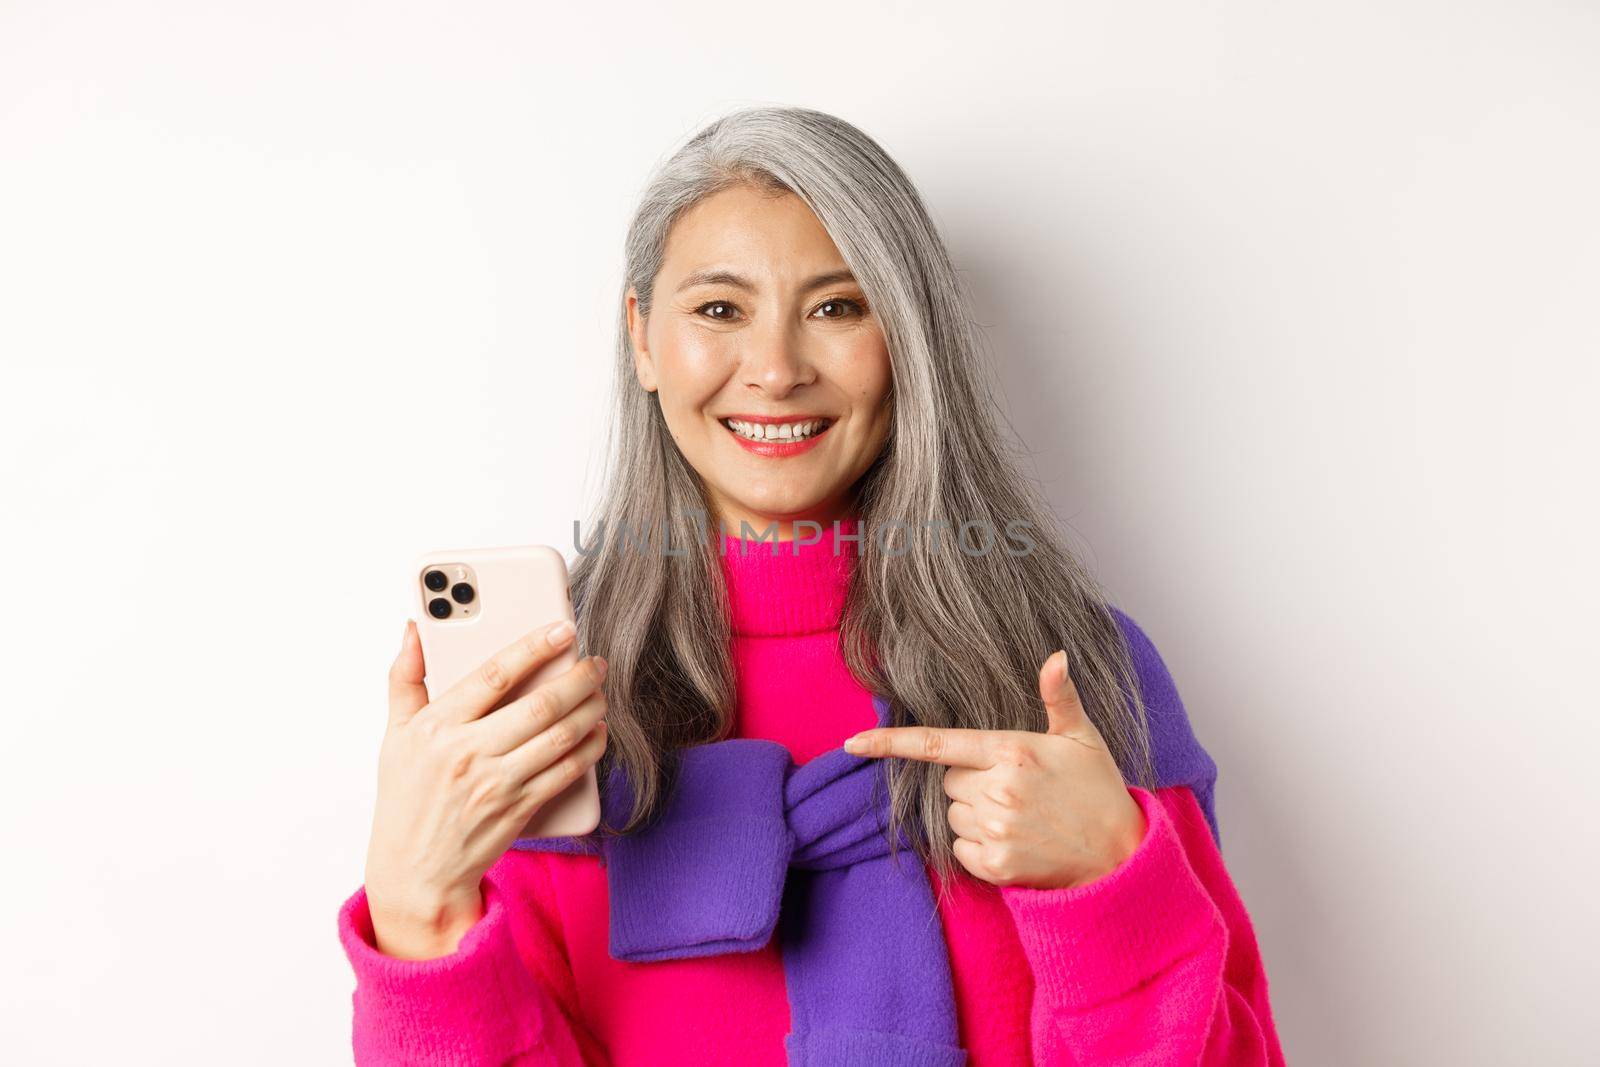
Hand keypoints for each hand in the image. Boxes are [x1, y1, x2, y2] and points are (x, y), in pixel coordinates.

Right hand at [363, 618, 608, 956]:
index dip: (534, 648)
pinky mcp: (519, 809)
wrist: (416, 872)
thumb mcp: (394, 736)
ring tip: (600, 693)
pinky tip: (597, 731)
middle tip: (596, 662)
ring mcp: (497, 784)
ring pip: (560, 736)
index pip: (494, 675)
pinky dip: (590, 748)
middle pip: (539, 705)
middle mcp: (468, 753)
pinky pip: (567, 771)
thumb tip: (413, 629)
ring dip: (591, 710)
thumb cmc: (406, 797)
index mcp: (436, 727)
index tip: (563, 629)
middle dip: (578, 678)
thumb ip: (405, 678)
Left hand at [842, 649, 1145, 889]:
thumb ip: (1060, 697)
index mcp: (1012, 751)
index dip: (889, 743)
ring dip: (974, 814)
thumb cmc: (1097, 789)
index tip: (851, 743)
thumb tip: (1056, 655)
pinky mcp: (995, 864)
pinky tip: (1014, 840)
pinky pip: (960, 849)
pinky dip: (977, 846)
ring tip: (1020, 815)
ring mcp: (995, 829)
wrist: (1120, 856)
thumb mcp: (1082, 737)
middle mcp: (998, 790)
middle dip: (970, 781)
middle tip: (1015, 788)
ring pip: (952, 815)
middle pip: (948, 780)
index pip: (937, 743)